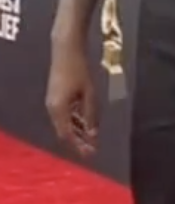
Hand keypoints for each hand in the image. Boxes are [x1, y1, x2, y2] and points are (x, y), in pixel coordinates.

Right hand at [46, 38, 97, 156]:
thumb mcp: (89, 94)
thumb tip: (92, 134)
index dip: (79, 145)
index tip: (91, 153)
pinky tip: (85, 123)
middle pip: (65, 131)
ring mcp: (52, 102)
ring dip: (77, 130)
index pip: (68, 134)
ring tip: (91, 138)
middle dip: (78, 140)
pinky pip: (65, 114)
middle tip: (92, 148)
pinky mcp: (56, 96)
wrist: (66, 50)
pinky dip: (74, 120)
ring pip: (65, 123)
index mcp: (59, 109)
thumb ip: (90, 115)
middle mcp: (52, 109)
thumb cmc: (79, 70)